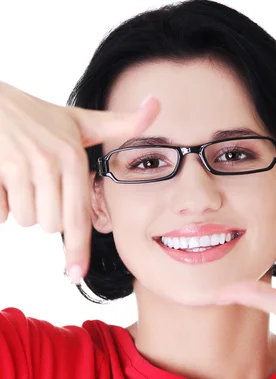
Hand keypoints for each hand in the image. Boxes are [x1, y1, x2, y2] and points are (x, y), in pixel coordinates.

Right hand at [0, 81, 159, 280]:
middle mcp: (48, 163)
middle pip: (52, 225)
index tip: (77, 274)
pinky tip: (3, 179)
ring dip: (23, 208)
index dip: (78, 249)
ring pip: (27, 220)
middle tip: (42, 187)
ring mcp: (19, 166)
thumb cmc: (37, 115)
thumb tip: (156, 104)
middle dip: (47, 215)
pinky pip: (1, 214)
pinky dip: (1, 204)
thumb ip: (121, 122)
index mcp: (72, 157)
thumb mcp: (81, 119)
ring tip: (22, 180)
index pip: (79, 216)